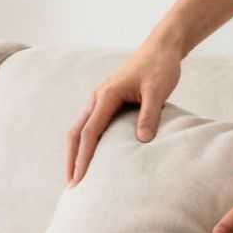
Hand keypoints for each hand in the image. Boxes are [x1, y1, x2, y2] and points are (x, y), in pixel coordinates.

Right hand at [66, 43, 181, 186]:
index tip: (80, 178)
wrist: (161, 48)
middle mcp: (97, 98)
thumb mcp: (158, 90)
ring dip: (75, 152)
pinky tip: (89, 156)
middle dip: (72, 159)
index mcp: (106, 96)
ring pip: (79, 129)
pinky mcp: (107, 102)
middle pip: (76, 133)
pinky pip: (89, 125)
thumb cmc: (160, 67)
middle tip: (72, 185)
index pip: (89, 133)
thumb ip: (149, 115)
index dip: (83, 157)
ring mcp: (100, 100)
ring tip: (76, 176)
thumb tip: (142, 141)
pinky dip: (84, 143)